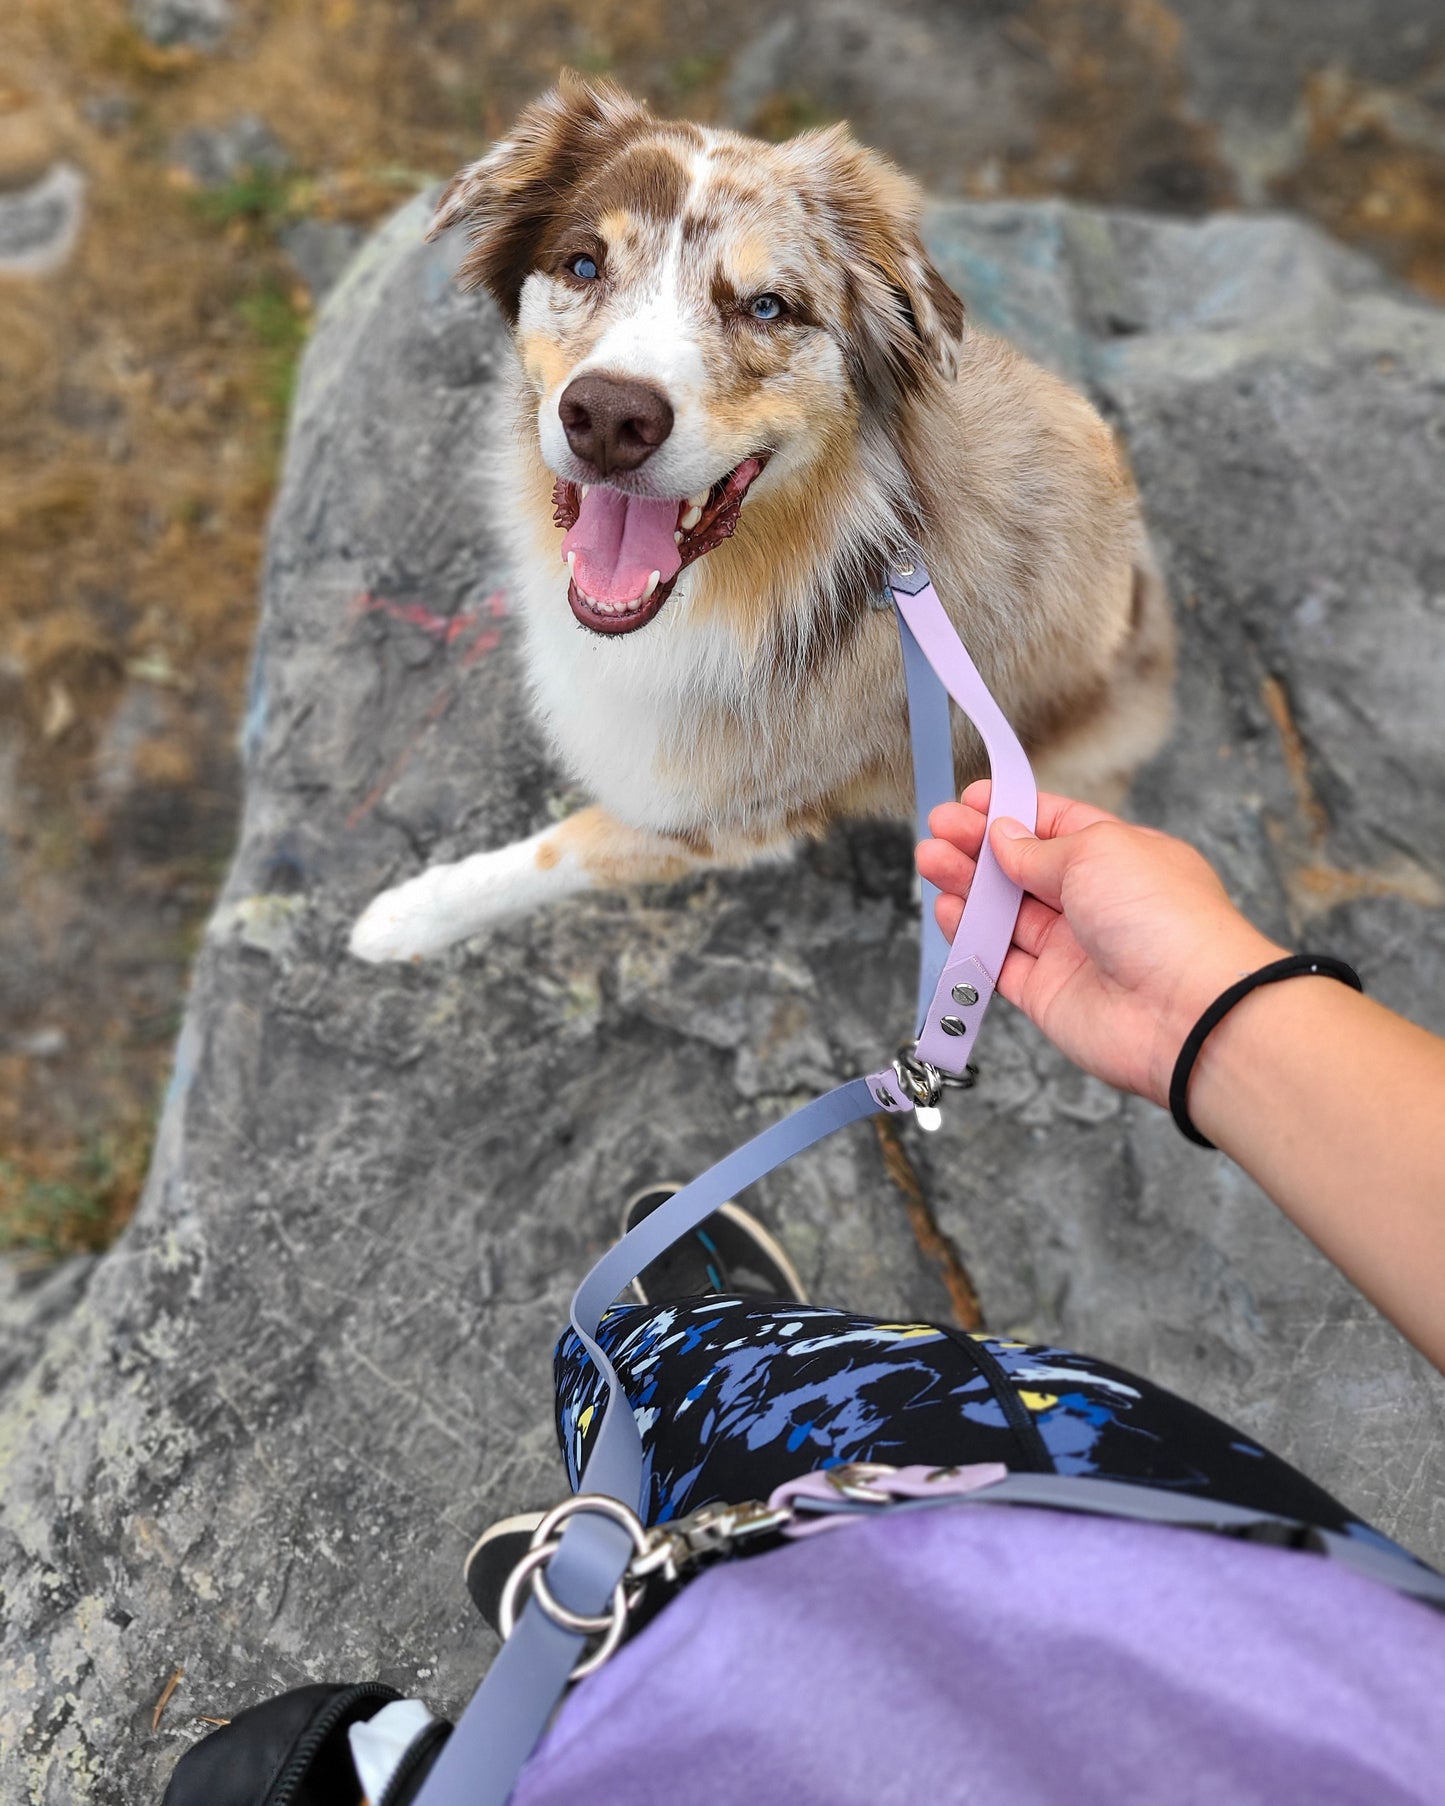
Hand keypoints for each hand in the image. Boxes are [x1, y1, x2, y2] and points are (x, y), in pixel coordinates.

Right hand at [917, 782, 1283, 1107]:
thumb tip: (1003, 837)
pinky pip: (997, 962)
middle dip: (977, 845)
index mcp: (1118, 858)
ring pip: (1003, 913)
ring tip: (929, 861)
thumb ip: (1037, 848)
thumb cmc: (1162, 919)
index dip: (1011, 811)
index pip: (1056, 826)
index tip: (971, 799)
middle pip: (1021, 868)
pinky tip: (948, 911)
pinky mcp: (1046, 994)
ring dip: (965, 887)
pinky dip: (970, 938)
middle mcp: (1094, 903)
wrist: (1187, 1011)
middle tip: (938, 829)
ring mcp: (1069, 950)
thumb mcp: (1096, 852)